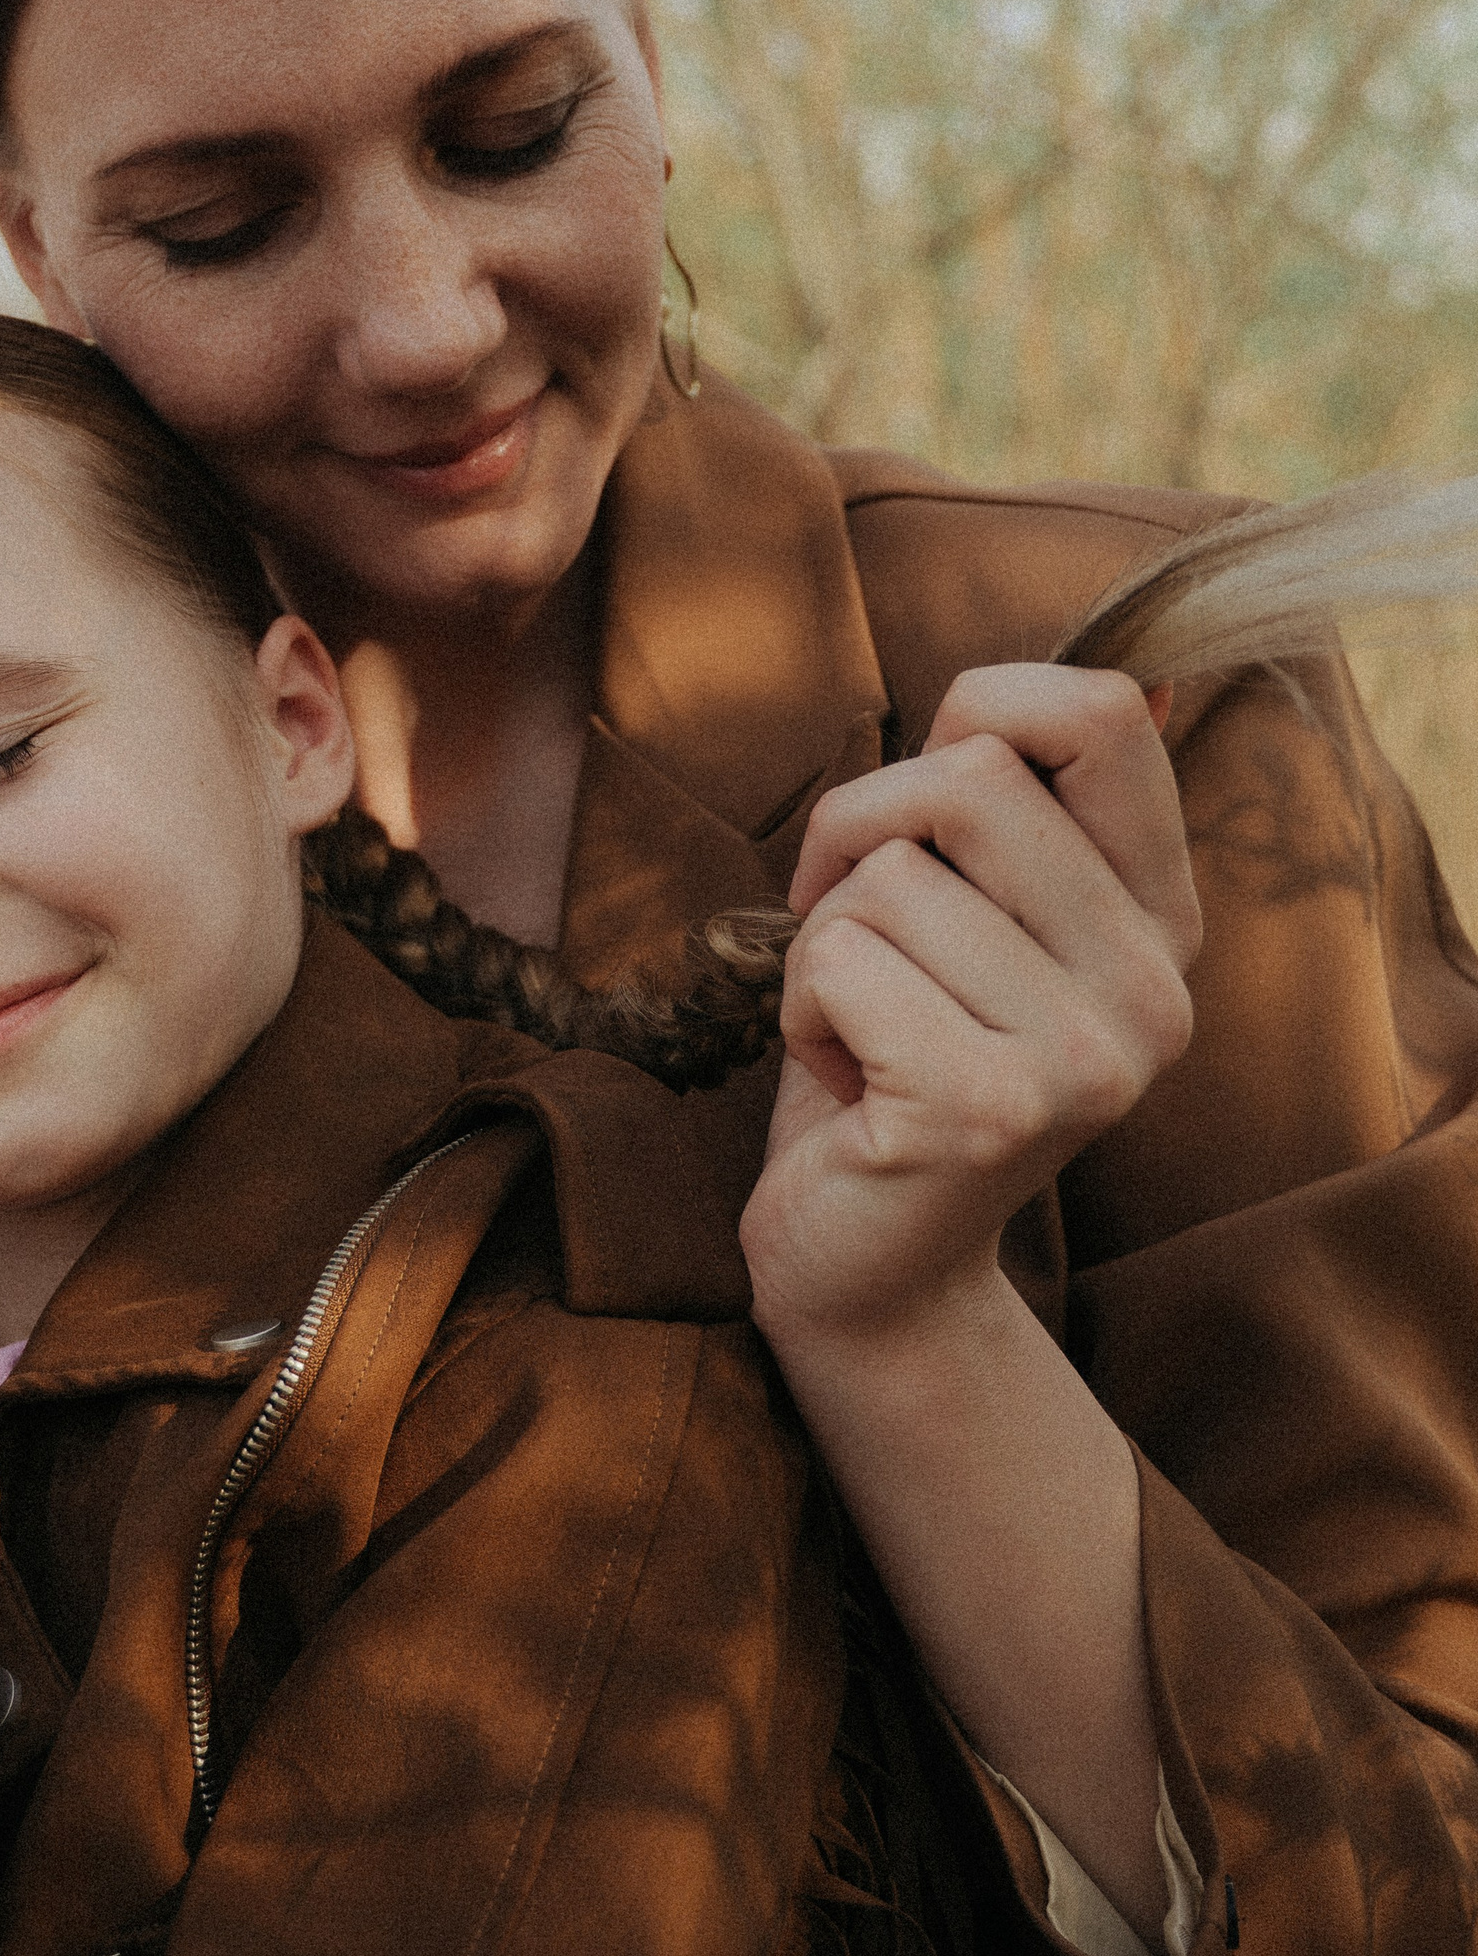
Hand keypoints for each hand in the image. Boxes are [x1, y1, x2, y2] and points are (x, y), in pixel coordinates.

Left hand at [740, 665, 1199, 1346]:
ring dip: (820, 947)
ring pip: (882, 875)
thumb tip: (1101, 682)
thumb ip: (1015, 818)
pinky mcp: (989, 1107)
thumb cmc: (889, 1070)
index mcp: (1160, 919)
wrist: (870, 1273)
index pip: (1106, 713)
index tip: (919, 804)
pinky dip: (796, 1010)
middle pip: (966, 774)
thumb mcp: (964, 925)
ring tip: (860, 1035)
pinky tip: (844, 1087)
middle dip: (853, 831)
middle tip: (844, 931)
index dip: (976, 709)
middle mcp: (1153, 985)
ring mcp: (1085, 1054)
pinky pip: (834, 961)